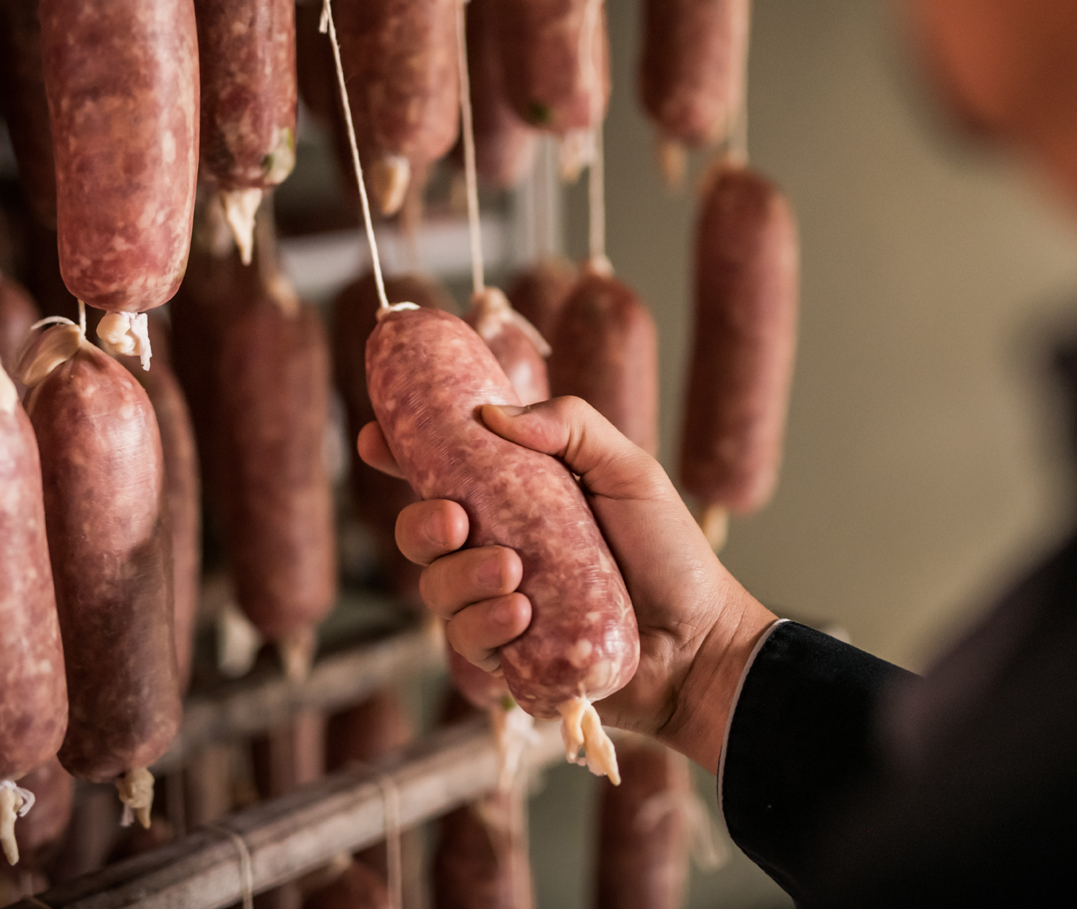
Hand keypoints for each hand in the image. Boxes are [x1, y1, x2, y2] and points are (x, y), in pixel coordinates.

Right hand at [358, 397, 777, 771]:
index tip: (374, 437)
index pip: (441, 473)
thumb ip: (571, 425)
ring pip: (436, 591)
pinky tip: (520, 617)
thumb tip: (494, 415)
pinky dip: (484, 627)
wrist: (702, 642)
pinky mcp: (509, 661)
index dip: (399, 455)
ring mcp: (499, 608)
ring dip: (462, 580)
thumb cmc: (668, 553)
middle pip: (421, 535)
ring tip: (514, 576)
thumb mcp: (629, 469)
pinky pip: (466, 644)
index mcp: (516, 502)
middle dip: (421, 524)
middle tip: (456, 519)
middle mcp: (497, 551)